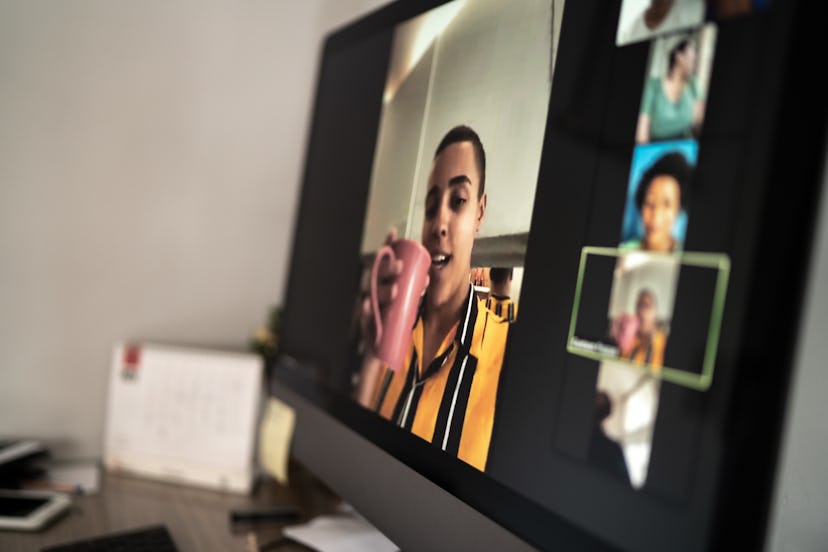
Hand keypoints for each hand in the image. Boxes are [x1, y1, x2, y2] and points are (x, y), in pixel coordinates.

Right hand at [360, 229, 402, 356]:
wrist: (385, 350)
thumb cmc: (395, 324)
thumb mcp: (407, 305)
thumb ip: (414, 292)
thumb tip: (428, 278)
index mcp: (383, 285)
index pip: (384, 263)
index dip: (387, 247)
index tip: (394, 233)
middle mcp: (374, 292)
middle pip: (378, 276)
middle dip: (388, 269)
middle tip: (400, 266)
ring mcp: (369, 307)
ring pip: (373, 295)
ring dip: (383, 290)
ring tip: (395, 290)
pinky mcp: (366, 324)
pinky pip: (365, 316)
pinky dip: (367, 311)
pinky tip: (370, 306)